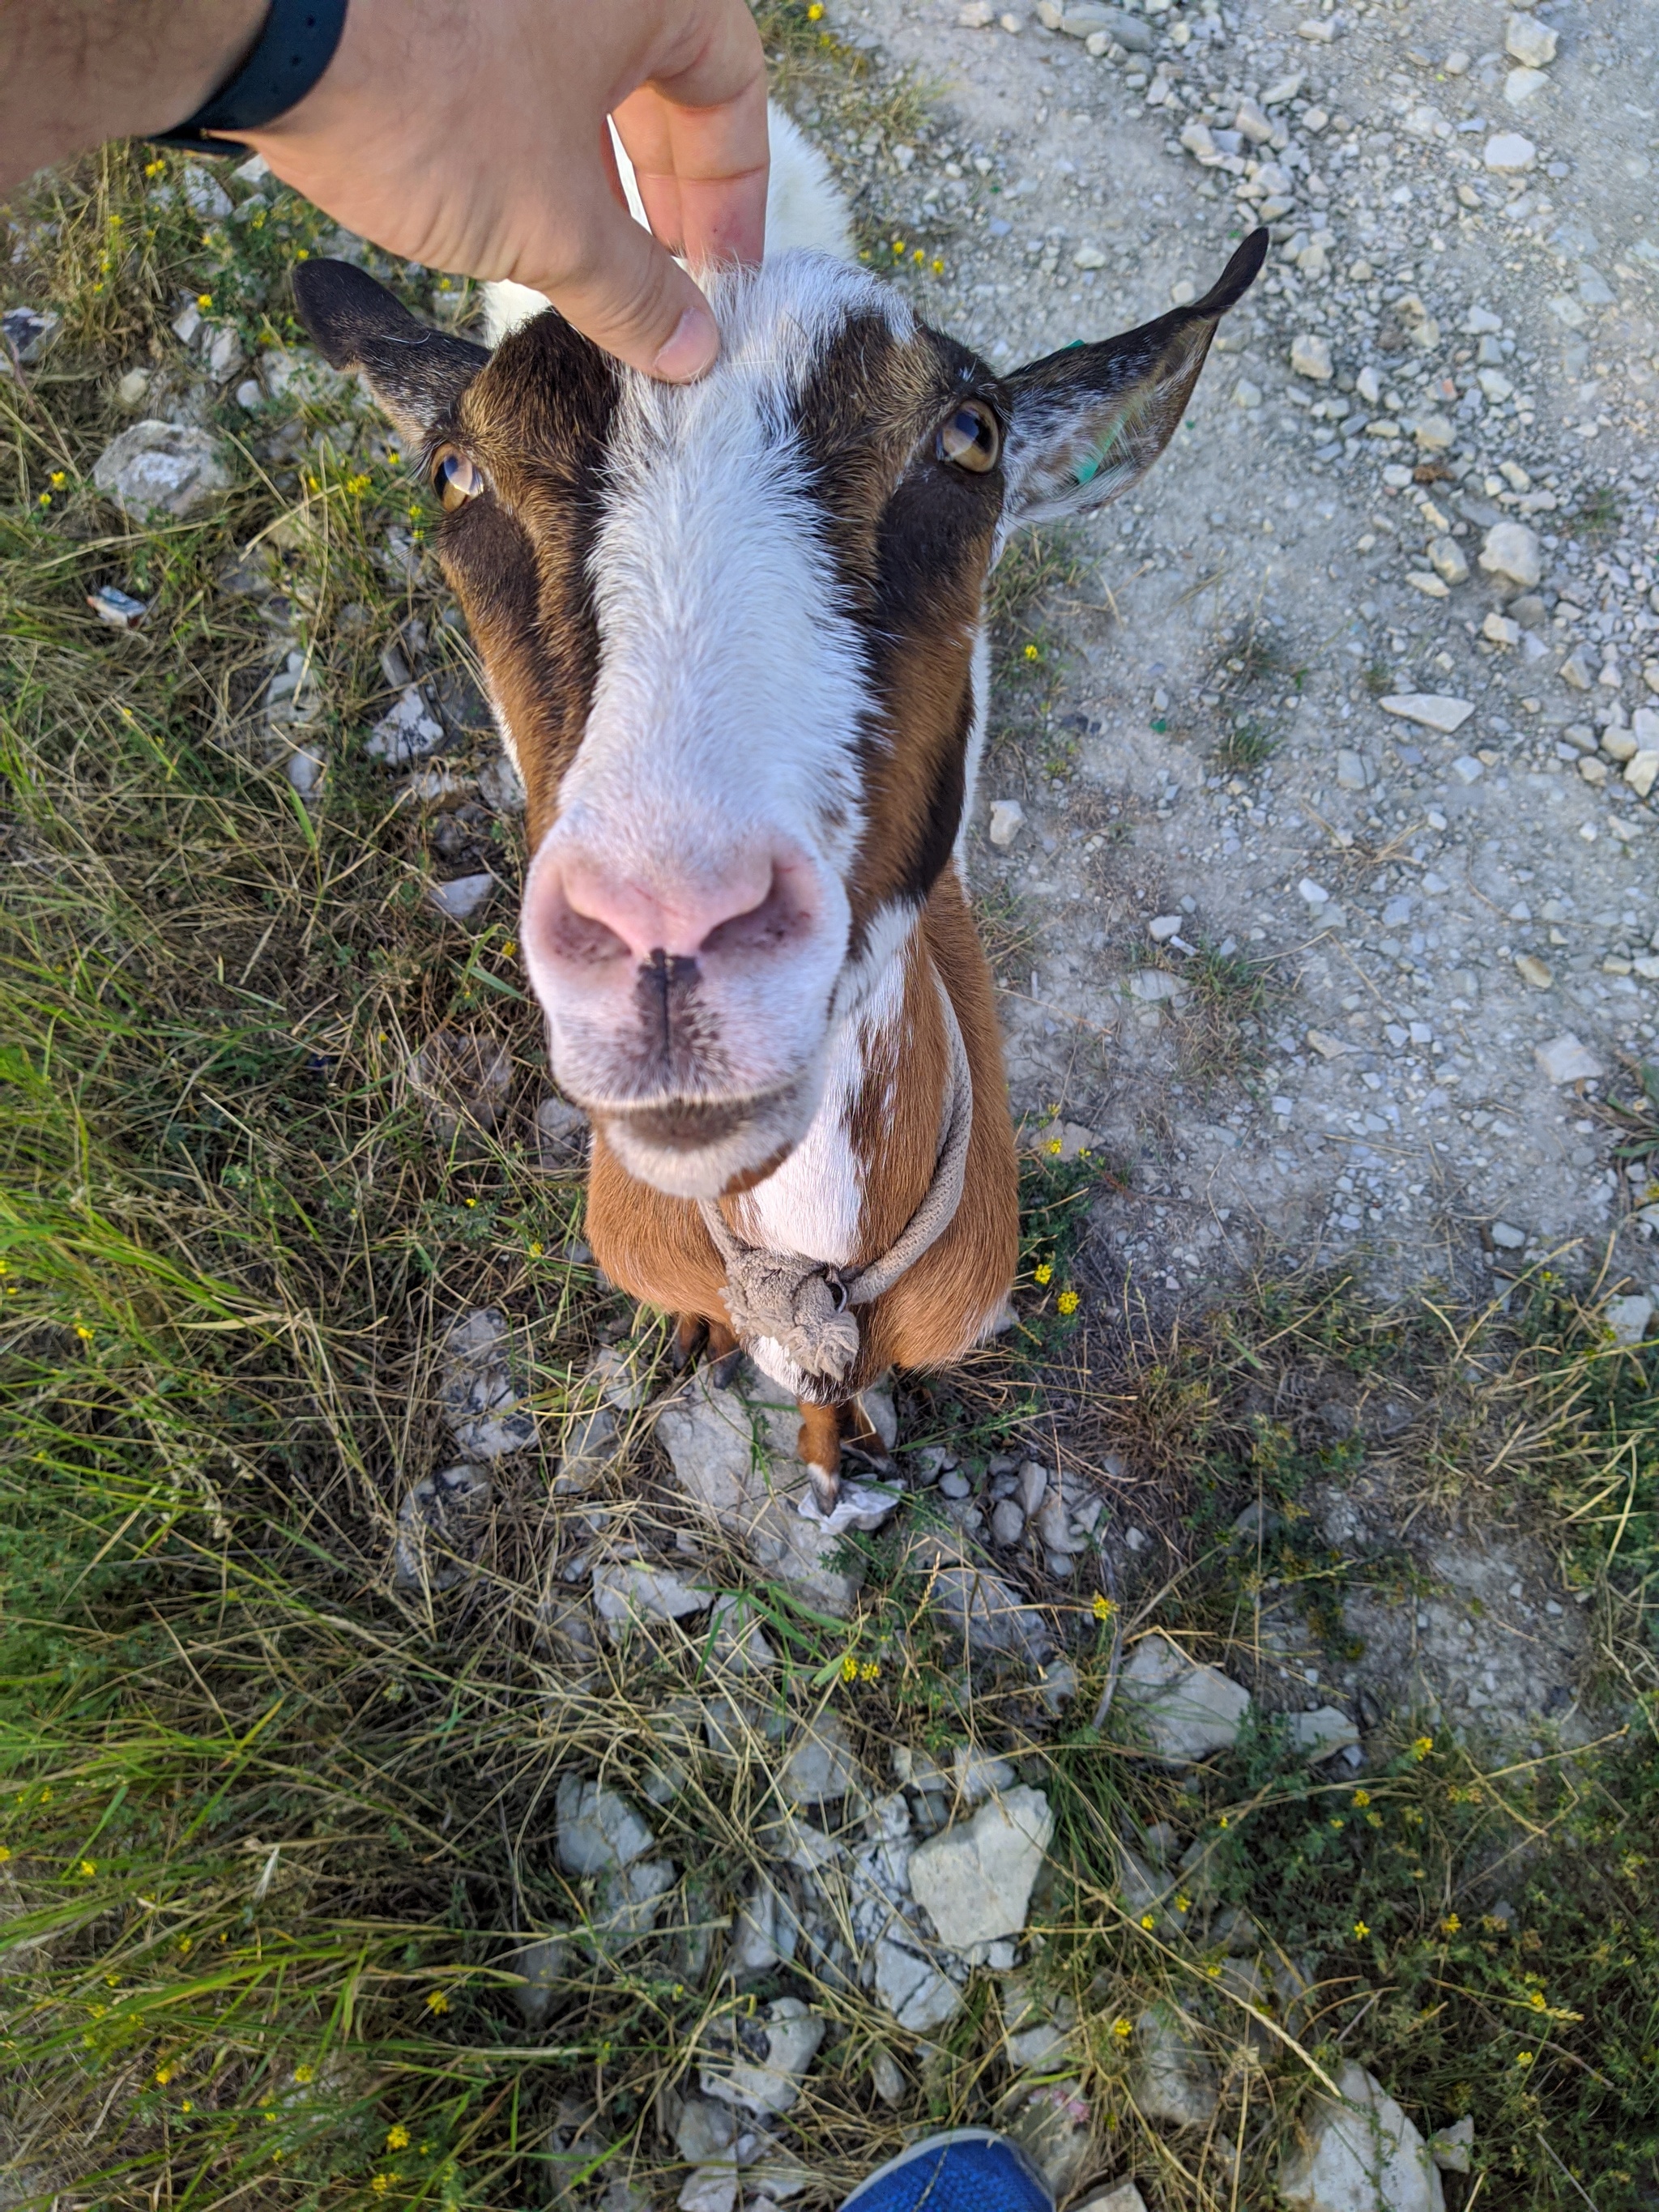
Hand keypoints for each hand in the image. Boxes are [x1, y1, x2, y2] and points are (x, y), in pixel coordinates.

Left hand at [242, 0, 768, 377]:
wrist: (268, 26)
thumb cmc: (428, 97)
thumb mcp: (555, 224)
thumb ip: (636, 294)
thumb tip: (691, 350)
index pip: (735, 91)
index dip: (734, 201)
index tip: (721, 280)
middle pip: (661, 85)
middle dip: (663, 199)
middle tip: (663, 292)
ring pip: (586, 81)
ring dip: (599, 182)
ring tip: (594, 274)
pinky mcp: (447, 7)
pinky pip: (519, 71)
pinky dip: (537, 144)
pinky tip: (522, 219)